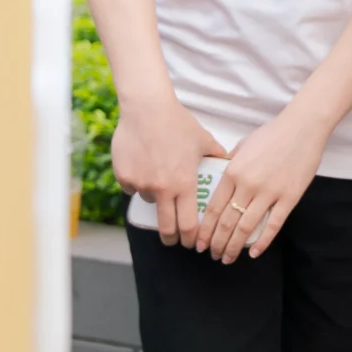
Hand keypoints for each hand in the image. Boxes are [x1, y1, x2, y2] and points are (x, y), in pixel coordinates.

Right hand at [111, 92, 228, 247]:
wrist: (147, 108)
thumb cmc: (178, 123)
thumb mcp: (203, 140)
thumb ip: (216, 155)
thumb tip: (228, 163)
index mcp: (184, 184)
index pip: (188, 225)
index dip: (191, 238)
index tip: (192, 243)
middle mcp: (162, 189)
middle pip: (166, 227)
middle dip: (171, 238)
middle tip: (173, 239)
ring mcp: (141, 184)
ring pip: (149, 202)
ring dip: (155, 198)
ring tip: (159, 178)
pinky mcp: (124, 177)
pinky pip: (132, 188)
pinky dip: (137, 183)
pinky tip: (143, 166)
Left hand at [197, 105, 330, 263]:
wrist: (303, 127)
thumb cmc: (273, 133)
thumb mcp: (243, 144)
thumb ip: (230, 163)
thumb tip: (220, 174)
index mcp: (233, 172)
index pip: (213, 209)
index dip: (204, 230)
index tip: (200, 243)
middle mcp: (247, 185)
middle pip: (226, 222)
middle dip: (216, 243)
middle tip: (212, 255)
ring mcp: (269, 192)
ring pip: (246, 228)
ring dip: (234, 246)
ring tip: (227, 258)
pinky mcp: (289, 197)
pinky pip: (273, 224)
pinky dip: (262, 242)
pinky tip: (254, 253)